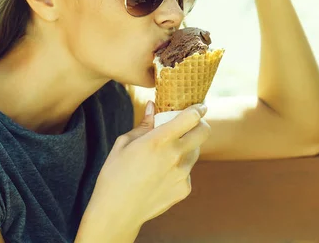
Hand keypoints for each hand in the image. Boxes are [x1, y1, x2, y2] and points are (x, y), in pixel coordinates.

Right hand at [89, 101, 210, 229]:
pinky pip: (188, 171)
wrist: (117, 211)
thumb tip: (152, 106)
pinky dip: (179, 168)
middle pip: (204, 132)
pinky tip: (161, 175)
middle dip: (200, 124)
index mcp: (159, 140)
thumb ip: (144, 124)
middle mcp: (175, 156)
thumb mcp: (124, 143)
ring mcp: (182, 174)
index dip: (198, 109)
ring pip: (195, 152)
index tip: (200, 106)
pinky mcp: (184, 189)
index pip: (190, 118)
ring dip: (187, 146)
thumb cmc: (115, 174)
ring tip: (168, 153)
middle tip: (191, 124)